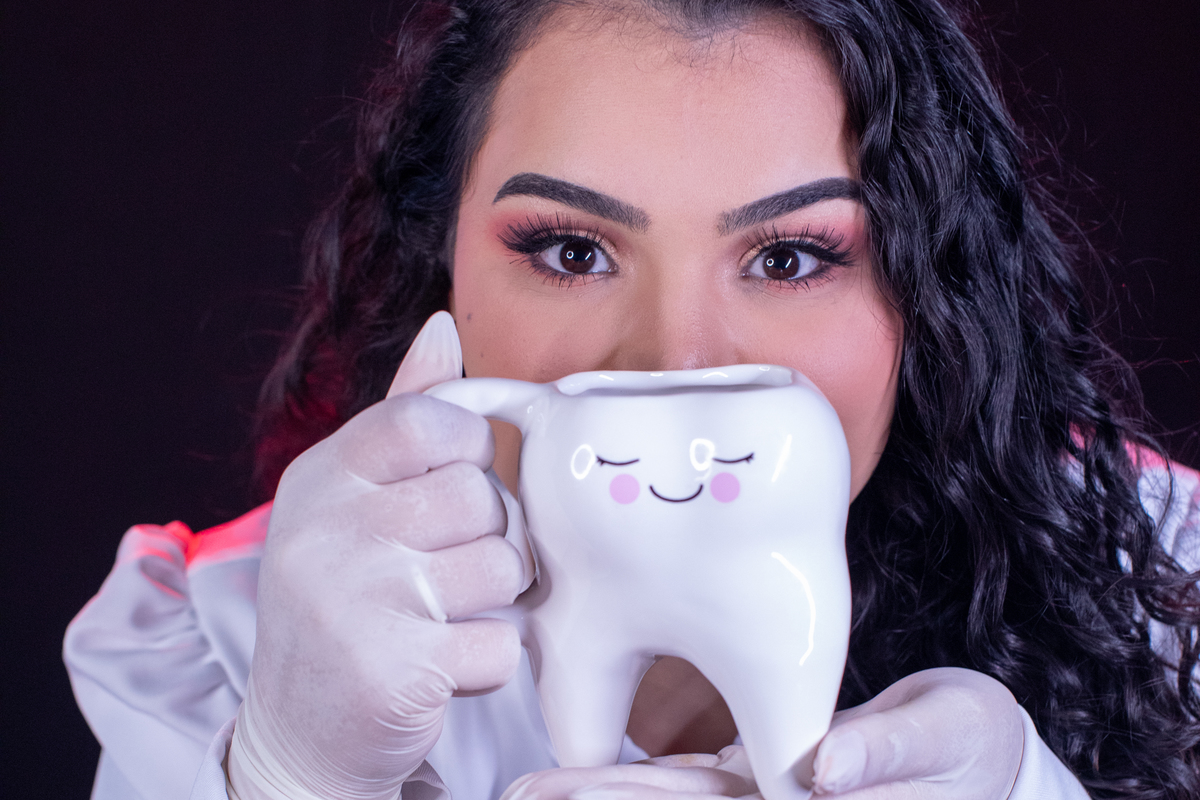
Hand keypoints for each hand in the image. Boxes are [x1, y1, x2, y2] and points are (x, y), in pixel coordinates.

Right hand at [226, 312, 525, 799]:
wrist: (302, 726)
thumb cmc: (344, 593)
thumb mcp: (353, 494)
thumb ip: (403, 411)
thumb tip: (443, 325)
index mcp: (322, 476)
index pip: (432, 421)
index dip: (469, 453)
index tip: (452, 487)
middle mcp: (327, 529)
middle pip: (481, 497)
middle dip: (486, 537)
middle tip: (444, 569)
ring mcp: (356, 600)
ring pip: (502, 568)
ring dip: (491, 602)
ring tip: (440, 615)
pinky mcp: (392, 670)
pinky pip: (502, 644)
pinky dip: (487, 663)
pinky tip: (439, 666)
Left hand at [499, 667, 1021, 799]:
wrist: (972, 748)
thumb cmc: (973, 745)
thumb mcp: (952, 738)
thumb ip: (890, 755)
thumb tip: (825, 771)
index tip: (575, 798)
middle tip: (523, 794)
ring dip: (601, 795)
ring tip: (527, 789)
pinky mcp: (759, 782)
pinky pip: (692, 784)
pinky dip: (637, 781)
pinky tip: (575, 780)